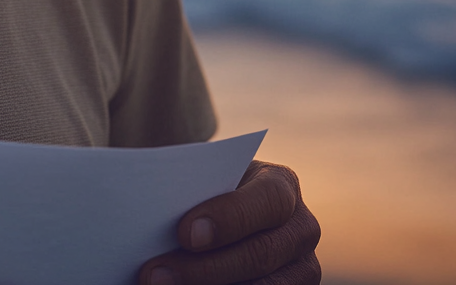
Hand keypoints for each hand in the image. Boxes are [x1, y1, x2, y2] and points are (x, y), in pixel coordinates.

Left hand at [139, 161, 320, 284]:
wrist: (231, 212)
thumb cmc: (212, 192)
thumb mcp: (210, 181)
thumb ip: (194, 193)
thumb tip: (154, 217)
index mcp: (282, 186)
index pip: (266, 200)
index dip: (228, 218)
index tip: (184, 233)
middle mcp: (301, 228)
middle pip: (258, 255)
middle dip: (201, 269)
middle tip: (153, 274)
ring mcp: (303, 269)